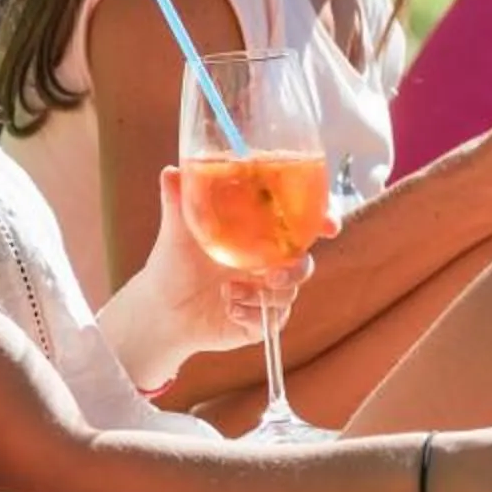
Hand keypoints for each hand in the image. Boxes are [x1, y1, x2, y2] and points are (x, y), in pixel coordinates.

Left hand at [149, 167, 320, 350]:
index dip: (323, 220)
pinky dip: (253, 315)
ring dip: (263, 295)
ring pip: (289, 293)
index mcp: (261, 233)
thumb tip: (170, 171)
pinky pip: (273, 320)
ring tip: (229, 291)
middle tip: (272, 275)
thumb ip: (178, 200)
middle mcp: (270, 262)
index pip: (303, 222)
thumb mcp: (177, 230)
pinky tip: (230, 309)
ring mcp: (268, 292)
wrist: (162, 307)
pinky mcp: (262, 320)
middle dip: (297, 269)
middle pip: (305, 261)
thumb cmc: (174, 261)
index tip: (329, 226)